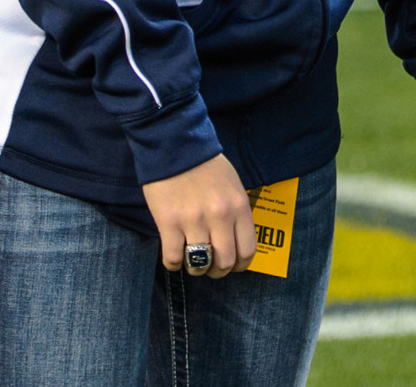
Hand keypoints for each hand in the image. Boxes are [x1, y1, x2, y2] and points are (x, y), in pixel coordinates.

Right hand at [141, 155, 255, 277]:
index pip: (247, 250)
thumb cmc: (205, 165)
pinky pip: (174, 258)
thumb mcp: (233, 185)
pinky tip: (174, 257)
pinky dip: (174, 264)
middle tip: (211, 267)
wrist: (175, 145)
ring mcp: (193, 221)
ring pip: (200, 264)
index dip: (240, 265)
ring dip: (196, 269)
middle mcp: (219, 216)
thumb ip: (237, 212)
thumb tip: (237, 242)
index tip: (233, 265)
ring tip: (192, 262)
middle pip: (225, 262)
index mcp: (238, 207)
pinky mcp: (168, 223)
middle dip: (218, 271)